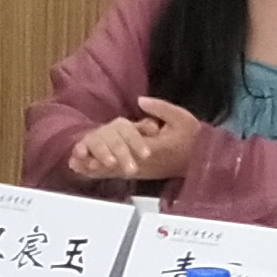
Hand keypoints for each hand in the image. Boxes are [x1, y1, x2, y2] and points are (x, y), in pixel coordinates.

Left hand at [67, 98, 206, 185]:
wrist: (201, 158)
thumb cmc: (192, 135)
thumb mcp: (180, 117)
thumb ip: (160, 108)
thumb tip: (140, 100)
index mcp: (157, 147)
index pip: (130, 149)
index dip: (109, 149)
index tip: (93, 146)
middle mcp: (148, 163)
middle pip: (118, 164)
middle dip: (96, 162)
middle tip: (76, 159)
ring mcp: (145, 171)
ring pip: (117, 172)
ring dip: (96, 170)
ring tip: (76, 166)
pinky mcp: (144, 174)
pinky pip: (122, 176)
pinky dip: (105, 174)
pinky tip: (90, 172)